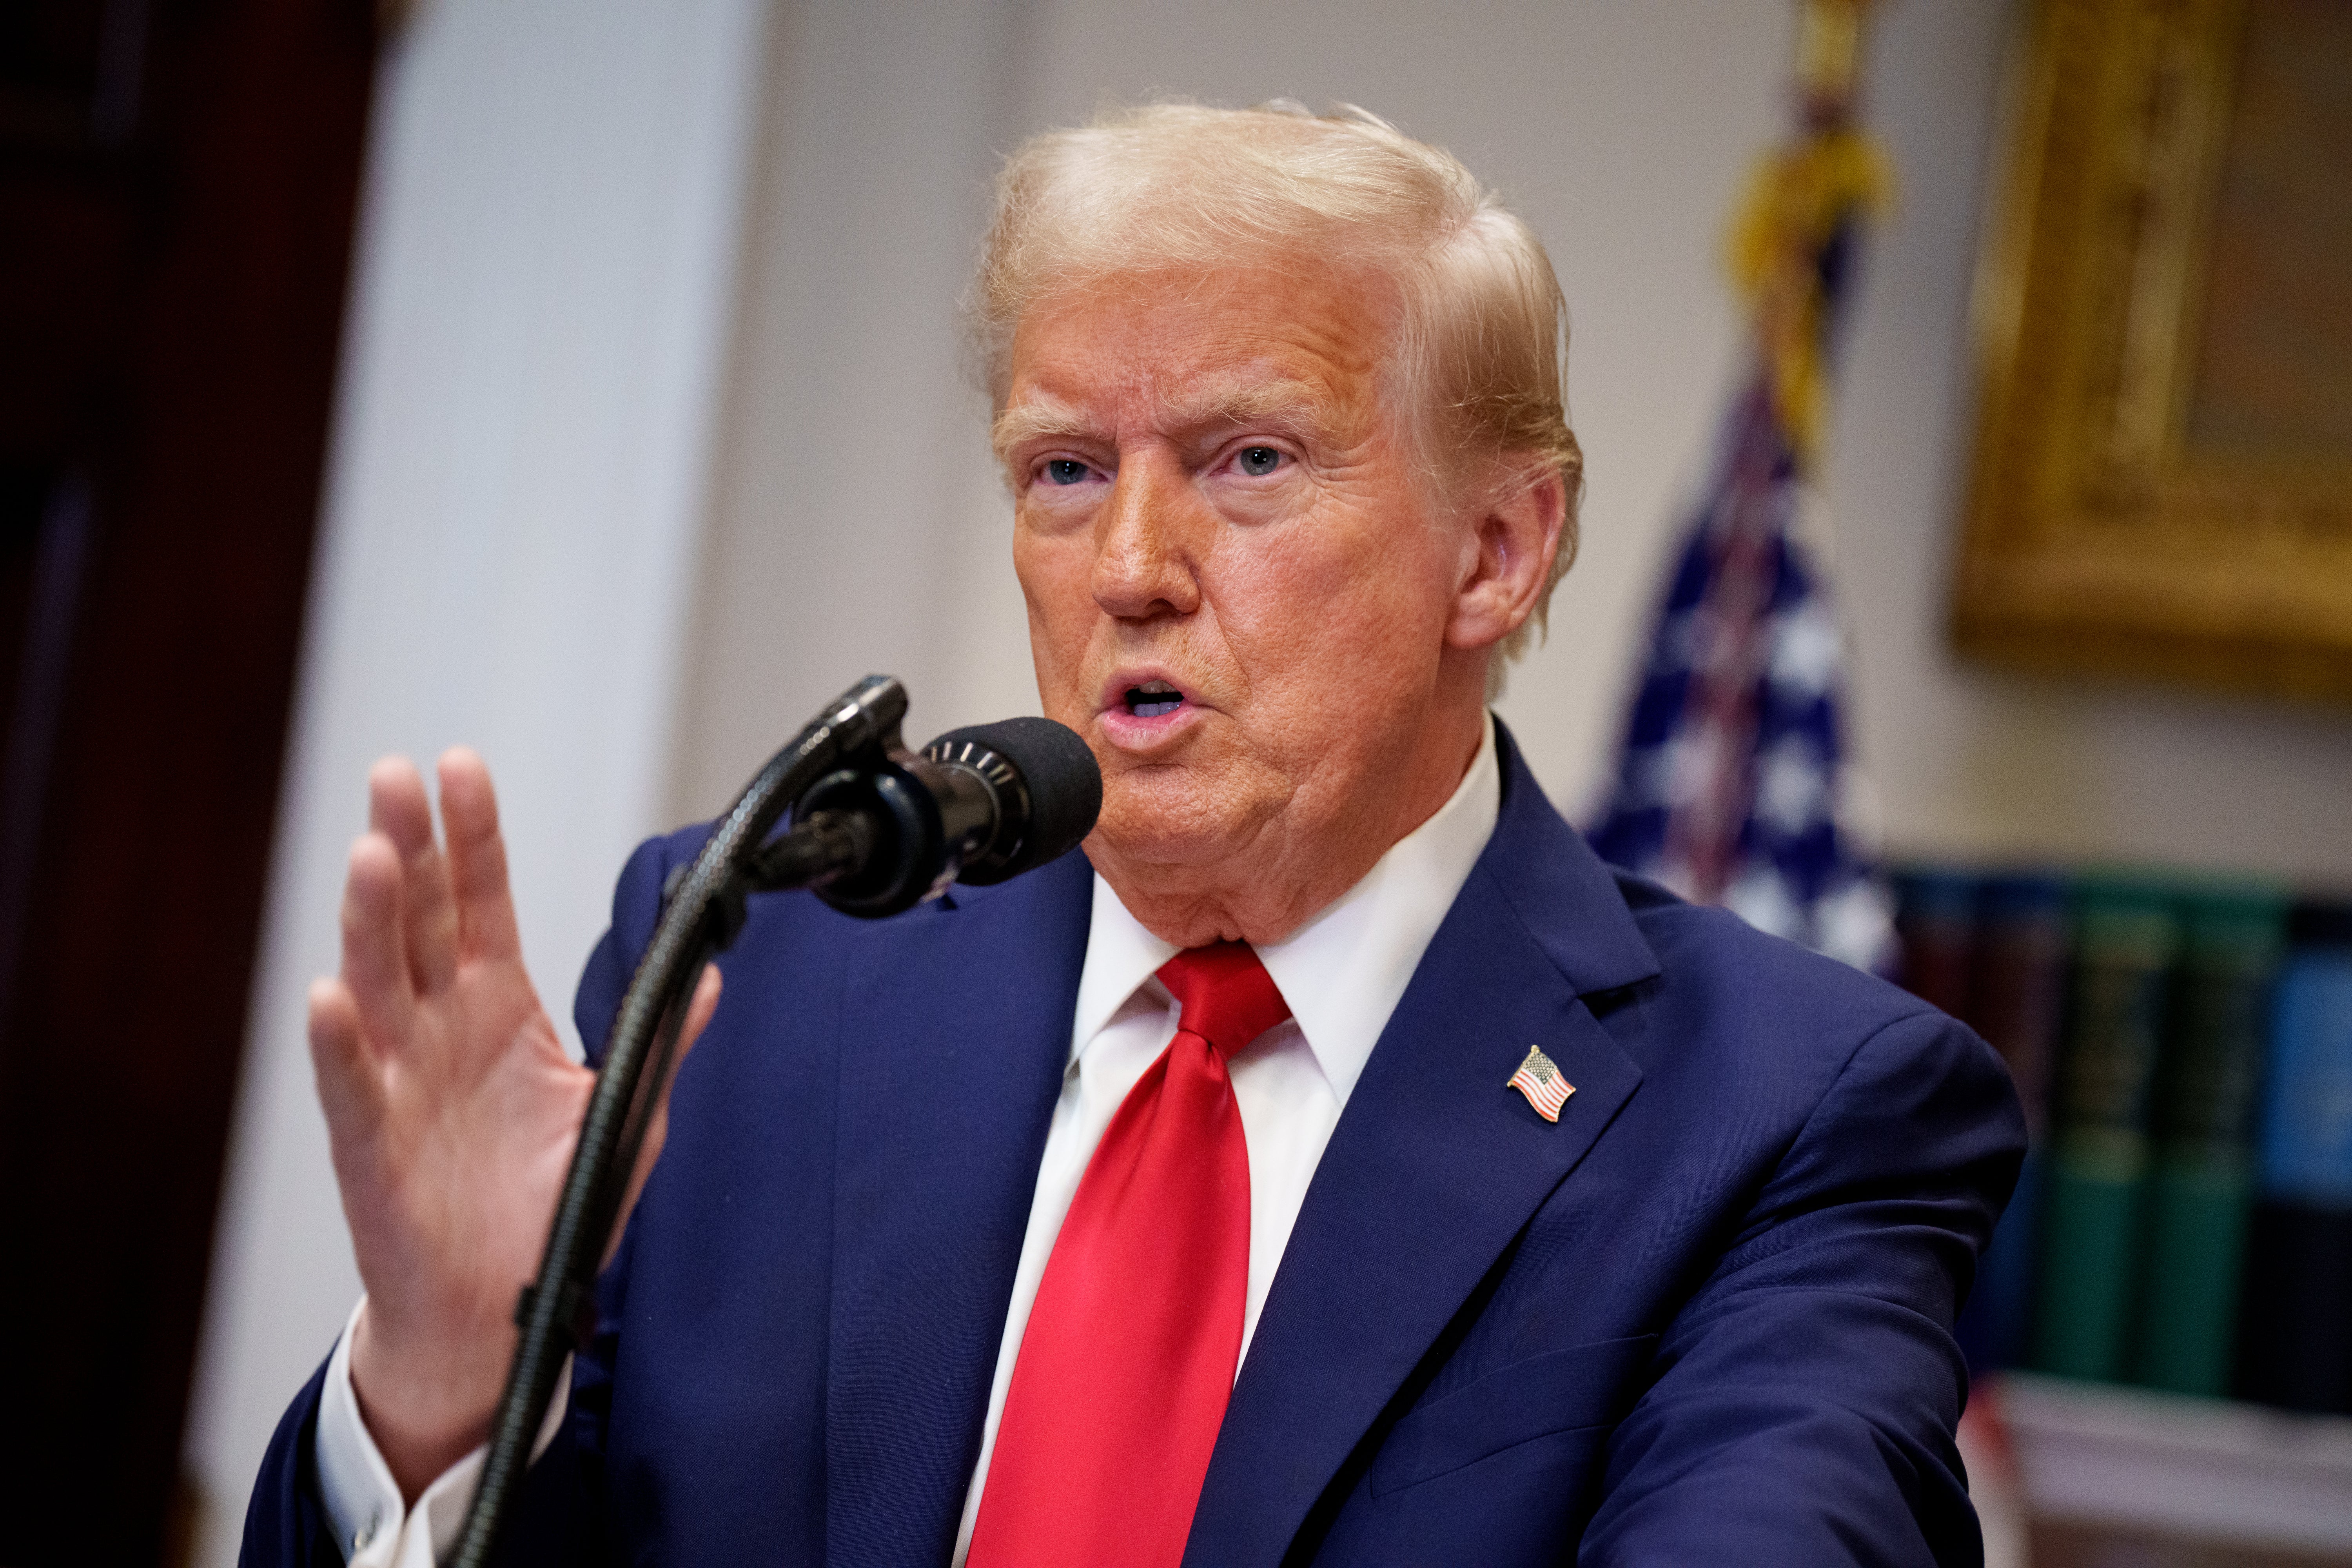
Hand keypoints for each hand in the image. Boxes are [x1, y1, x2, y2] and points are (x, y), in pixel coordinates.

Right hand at [307, 749, 719, 1499]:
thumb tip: (712, 977)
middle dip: (410, 849)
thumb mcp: (624, 1110)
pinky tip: (330, 995)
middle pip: (421, 922)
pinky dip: (340, 1043)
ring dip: (371, 921)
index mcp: (500, 1012)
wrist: (499, 1309)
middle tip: (396, 777)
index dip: (475, 839)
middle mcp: (442, 1032)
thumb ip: (662, 1039)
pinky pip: (352, 1086)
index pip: (483, 904)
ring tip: (371, 856)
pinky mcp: (371, 1147)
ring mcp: (401, 1083)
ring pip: (378, 983)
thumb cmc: (548, 1208)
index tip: (463, 771)